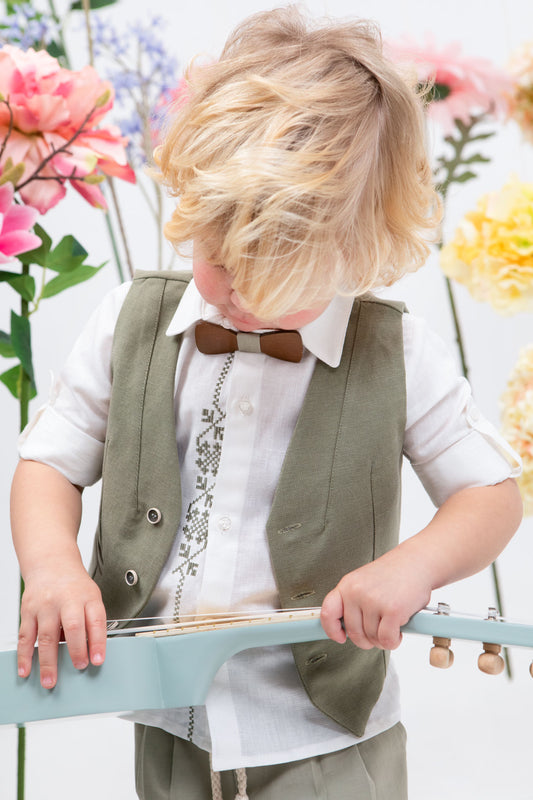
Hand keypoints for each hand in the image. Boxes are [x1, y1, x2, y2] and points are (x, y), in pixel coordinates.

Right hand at [17, 560, 106, 688]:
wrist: (51, 564)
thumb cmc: (74, 585)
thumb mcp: (91, 596)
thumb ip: (91, 621)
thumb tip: (90, 651)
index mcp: (87, 597)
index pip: (96, 620)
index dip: (98, 642)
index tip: (98, 660)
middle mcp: (67, 600)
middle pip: (73, 627)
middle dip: (76, 651)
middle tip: (78, 667)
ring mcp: (46, 605)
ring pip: (47, 636)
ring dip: (48, 662)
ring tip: (50, 680)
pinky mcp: (28, 611)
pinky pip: (26, 636)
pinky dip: (24, 655)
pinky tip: (26, 669)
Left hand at [321, 549, 431, 649]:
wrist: (417, 561)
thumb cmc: (394, 573)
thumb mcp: (365, 582)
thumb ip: (353, 602)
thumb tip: (346, 628)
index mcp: (347, 585)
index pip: (327, 612)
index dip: (331, 630)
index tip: (340, 637)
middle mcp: (357, 592)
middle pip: (354, 633)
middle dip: (368, 640)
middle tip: (378, 633)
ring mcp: (373, 601)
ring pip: (372, 638)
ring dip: (384, 639)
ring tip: (392, 625)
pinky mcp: (392, 610)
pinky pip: (387, 639)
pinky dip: (394, 641)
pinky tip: (399, 631)